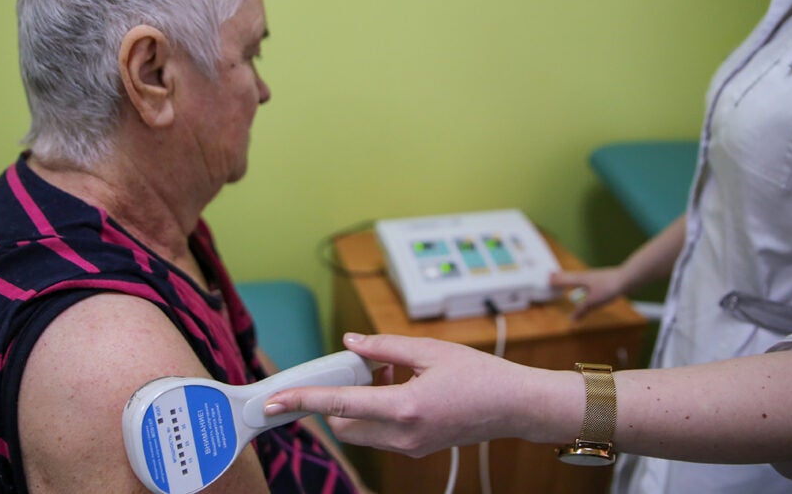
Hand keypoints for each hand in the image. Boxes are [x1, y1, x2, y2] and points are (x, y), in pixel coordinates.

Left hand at [263, 333, 538, 457]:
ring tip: (384, 372)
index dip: (303, 401)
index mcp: (405, 407)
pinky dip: (374, 411)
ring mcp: (410, 447)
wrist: (517, 407)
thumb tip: (351, 343)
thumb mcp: (430, 350)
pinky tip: (396, 385)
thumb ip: (384, 347)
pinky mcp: (417, 449)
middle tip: (353, 368)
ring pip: (360, 431)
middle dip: (334, 399)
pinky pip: (380, 434)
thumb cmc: (481, 375)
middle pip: (343, 424)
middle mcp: (403, 434)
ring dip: (356, 405)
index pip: (339, 405)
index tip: (275, 401)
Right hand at [549, 267, 627, 319]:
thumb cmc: (608, 287)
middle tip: (550, 276)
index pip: (562, 279)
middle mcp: (584, 276)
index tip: (544, 280)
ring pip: (577, 277)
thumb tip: (571, 319)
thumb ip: (582, 310)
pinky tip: (584, 286)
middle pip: (568, 276)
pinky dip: (579, 282)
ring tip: (564, 281)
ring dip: (569, 279)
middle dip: (559, 277)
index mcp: (579, 279)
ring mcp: (593, 276)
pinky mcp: (600, 279)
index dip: (553, 280)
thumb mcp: (593, 302)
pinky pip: (585, 280)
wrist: (627, 278)